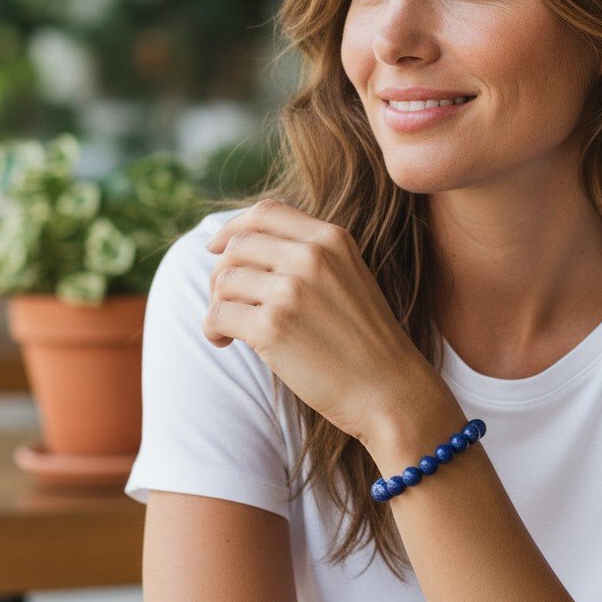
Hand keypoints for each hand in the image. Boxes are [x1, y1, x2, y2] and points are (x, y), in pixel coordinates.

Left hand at [202, 198, 442, 446]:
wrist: (389, 389)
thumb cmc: (364, 341)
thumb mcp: (348, 278)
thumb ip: (308, 256)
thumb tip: (239, 249)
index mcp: (332, 239)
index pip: (266, 212)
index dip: (233, 227)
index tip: (217, 247)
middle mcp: (312, 256)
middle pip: (238, 245)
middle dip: (220, 272)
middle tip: (225, 302)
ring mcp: (292, 290)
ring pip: (224, 280)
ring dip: (216, 304)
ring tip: (229, 328)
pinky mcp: (273, 326)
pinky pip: (218, 314)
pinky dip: (213, 329)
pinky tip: (225, 343)